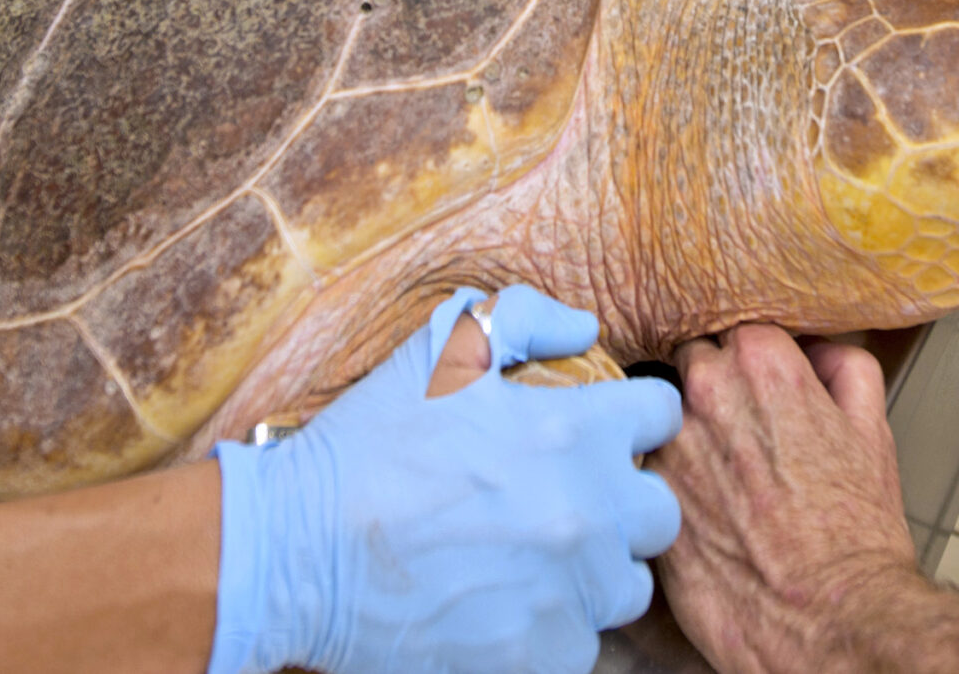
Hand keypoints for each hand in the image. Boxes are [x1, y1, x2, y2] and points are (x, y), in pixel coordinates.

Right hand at [211, 286, 681, 673]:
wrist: (296, 548)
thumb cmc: (367, 442)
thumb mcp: (438, 349)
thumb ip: (525, 317)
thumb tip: (586, 326)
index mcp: (577, 430)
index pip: (663, 414)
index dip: (633, 416)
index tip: (601, 430)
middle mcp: (588, 513)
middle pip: (660, 512)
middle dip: (624, 502)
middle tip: (568, 501)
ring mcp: (568, 593)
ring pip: (626, 587)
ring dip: (593, 572)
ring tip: (534, 560)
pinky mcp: (538, 657)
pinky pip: (580, 647)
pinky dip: (551, 631)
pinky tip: (505, 607)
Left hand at [652, 326, 924, 673]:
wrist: (827, 616)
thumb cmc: (854, 536)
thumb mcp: (874, 433)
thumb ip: (847, 370)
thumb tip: (822, 352)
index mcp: (764, 366)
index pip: (739, 330)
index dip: (755, 362)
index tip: (762, 388)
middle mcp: (708, 394)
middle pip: (694, 361)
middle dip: (715, 387)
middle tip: (744, 432)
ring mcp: (670, 444)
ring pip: (666, 414)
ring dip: (688, 433)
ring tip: (724, 478)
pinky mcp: (648, 495)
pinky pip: (647, 466)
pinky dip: (668, 480)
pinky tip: (702, 510)